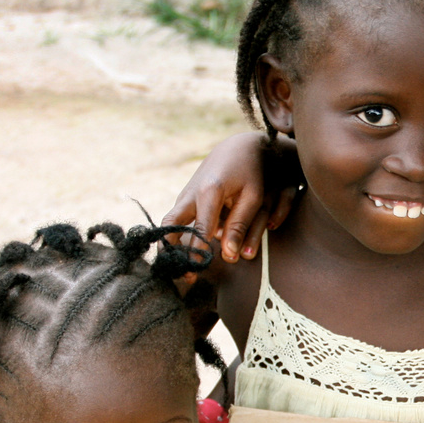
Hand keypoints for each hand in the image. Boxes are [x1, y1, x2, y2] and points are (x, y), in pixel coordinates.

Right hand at [160, 133, 300, 263]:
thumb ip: (240, 226)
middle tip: (181, 275)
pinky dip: (176, 237)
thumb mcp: (253, 197)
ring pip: (170, 223)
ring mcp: (185, 195)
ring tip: (179, 270)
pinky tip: (181, 256)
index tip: (195, 272)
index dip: (196, 251)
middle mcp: (191, 193)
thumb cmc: (251, 172)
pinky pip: (176, 220)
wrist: (237, 147)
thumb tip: (229, 256)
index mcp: (209, 191)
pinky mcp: (185, 198)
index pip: (200, 228)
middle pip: (171, 225)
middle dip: (172, 251)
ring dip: (171, 246)